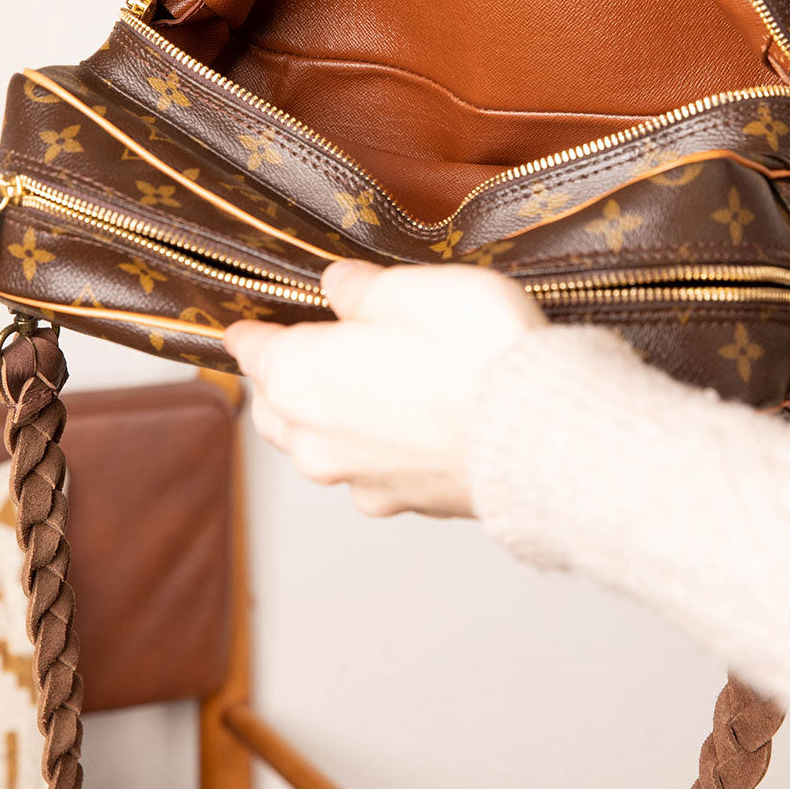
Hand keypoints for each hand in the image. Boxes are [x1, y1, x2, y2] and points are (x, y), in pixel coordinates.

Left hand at [223, 260, 545, 517]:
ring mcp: (358, 479)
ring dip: (325, 419)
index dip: (250, 333)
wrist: (543, 432)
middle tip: (297, 352)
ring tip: (356, 387)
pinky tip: (405, 425)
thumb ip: (362, 289)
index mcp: (298, 377)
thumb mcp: (410, 288)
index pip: (251, 352)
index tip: (246, 326)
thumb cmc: (475, 352)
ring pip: (318, 447)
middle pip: (275, 408)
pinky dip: (374, 448)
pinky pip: (368, 472)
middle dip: (280, 381)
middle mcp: (314, 440)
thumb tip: (340, 287)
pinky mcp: (405, 502)